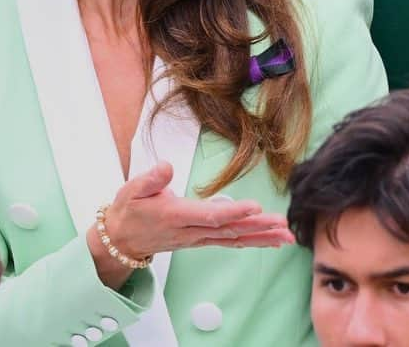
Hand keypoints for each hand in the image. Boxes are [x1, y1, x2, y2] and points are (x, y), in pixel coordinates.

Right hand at [86, 162, 294, 288]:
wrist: (121, 240)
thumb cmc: (129, 210)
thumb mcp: (132, 190)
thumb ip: (151, 179)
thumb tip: (166, 167)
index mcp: (176, 216)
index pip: (210, 215)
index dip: (234, 212)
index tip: (256, 206)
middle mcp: (191, 231)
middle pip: (229, 230)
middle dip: (258, 227)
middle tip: (283, 224)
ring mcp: (198, 238)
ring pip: (234, 238)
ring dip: (262, 238)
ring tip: (287, 236)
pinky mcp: (202, 240)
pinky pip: (231, 242)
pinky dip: (253, 242)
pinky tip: (272, 242)